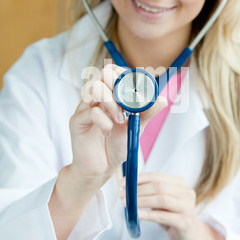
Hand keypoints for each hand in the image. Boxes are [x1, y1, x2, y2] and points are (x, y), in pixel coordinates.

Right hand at [50, 66, 166, 239]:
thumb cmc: (116, 145)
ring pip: (95, 88)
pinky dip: (104, 122)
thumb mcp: (135, 127)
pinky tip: (108, 132)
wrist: (101, 169)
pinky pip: (91, 112)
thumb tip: (162, 99)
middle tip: (128, 104)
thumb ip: (146, 113)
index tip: (138, 88)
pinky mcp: (76, 121)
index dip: (126, 74)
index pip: (114, 71)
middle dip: (119, 85)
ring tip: (120, 120)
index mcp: (109, 95)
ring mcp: (84, 108)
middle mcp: (95, 98)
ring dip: (112, 103)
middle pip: (103, 73)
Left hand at [120, 172, 224, 239]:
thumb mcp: (163, 202)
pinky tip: (137, 215)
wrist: (190, 237)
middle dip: (138, 190)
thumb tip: (127, 188)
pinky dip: (148, 214)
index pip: (156, 176)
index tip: (123, 183)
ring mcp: (187, 207)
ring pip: (162, 199)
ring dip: (142, 201)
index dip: (138, 179)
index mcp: (180, 184)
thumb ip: (150, 193)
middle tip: (123, 195)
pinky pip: (163, 216)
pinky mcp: (185, 222)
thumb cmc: (173, 217)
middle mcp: (186, 193)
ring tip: (128, 204)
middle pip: (159, 186)